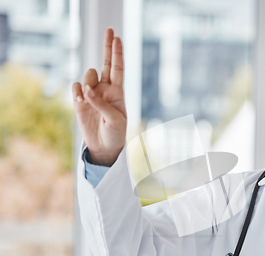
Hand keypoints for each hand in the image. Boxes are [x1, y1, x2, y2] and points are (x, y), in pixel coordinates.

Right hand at [72, 28, 126, 166]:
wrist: (104, 147)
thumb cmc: (115, 133)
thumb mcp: (114, 120)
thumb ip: (102, 103)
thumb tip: (87, 90)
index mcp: (118, 92)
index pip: (117, 68)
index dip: (117, 53)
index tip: (117, 38)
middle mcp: (105, 89)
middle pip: (105, 63)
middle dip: (107, 46)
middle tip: (110, 30)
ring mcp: (92, 93)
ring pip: (88, 75)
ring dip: (89, 82)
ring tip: (90, 98)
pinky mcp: (79, 100)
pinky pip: (76, 87)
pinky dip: (78, 92)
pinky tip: (81, 101)